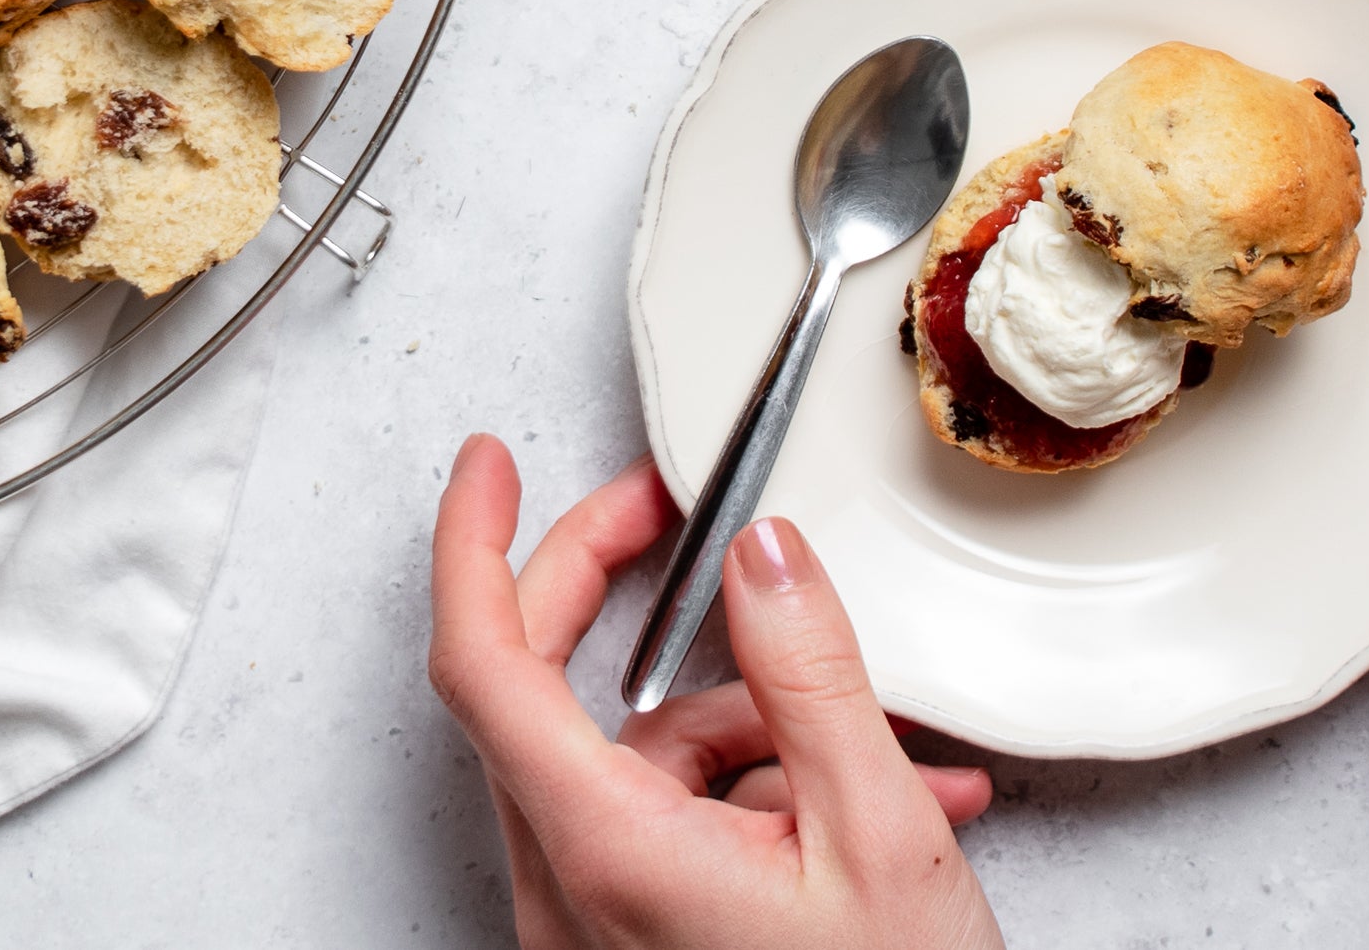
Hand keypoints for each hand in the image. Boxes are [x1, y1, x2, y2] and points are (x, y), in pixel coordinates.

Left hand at [428, 436, 1003, 948]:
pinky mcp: (642, 942)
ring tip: (894, 753)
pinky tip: (887, 803)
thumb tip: (762, 556)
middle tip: (668, 515)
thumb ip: (813, 676)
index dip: (475, 547)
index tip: (488, 466)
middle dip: (621, 597)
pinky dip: (773, 794)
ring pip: (643, 763)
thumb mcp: (879, 833)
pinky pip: (680, 824)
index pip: (484, 667)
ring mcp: (602, 924)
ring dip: (759, 728)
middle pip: (548, 698)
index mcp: (609, 852)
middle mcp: (576, 891)